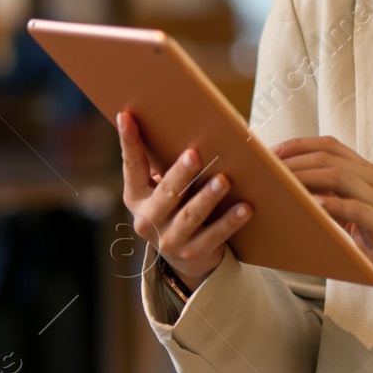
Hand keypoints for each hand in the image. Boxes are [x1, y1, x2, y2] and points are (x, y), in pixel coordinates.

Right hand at [117, 110, 252, 290]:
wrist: (185, 256)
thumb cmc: (178, 206)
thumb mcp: (166, 188)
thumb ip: (167, 164)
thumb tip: (188, 121)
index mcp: (136, 197)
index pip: (132, 166)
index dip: (129, 142)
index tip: (126, 116)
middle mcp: (147, 220)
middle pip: (166, 194)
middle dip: (180, 174)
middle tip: (194, 154)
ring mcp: (169, 240)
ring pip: (191, 216)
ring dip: (208, 198)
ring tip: (224, 180)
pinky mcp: (193, 254)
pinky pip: (214, 236)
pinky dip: (230, 221)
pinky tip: (246, 207)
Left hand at [273, 135, 372, 308]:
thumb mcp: (360, 216)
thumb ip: (338, 202)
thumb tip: (298, 199)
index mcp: (370, 174)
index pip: (331, 145)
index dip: (299, 144)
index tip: (271, 152)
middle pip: (330, 157)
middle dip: (294, 160)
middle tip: (267, 168)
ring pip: (340, 176)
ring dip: (306, 177)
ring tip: (281, 183)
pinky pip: (355, 208)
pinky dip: (331, 204)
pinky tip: (311, 205)